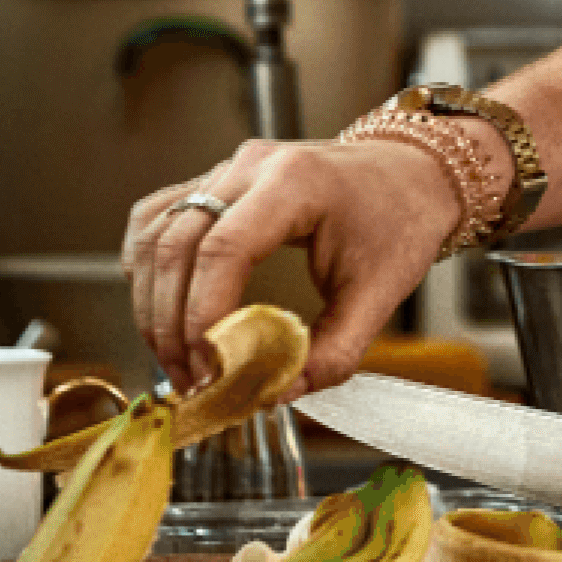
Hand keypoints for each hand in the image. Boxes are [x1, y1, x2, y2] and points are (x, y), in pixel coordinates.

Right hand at [121, 131, 463, 394]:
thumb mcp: (381, 293)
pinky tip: (162, 308)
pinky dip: (148, 268)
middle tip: (189, 378)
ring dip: (153, 302)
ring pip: (155, 234)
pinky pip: (158, 219)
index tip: (208, 366)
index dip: (203, 314)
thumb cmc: (401, 220)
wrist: (412, 173)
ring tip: (177, 357)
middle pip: (176, 245)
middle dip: (171, 322)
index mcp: (296, 183)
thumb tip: (275, 394)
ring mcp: (227, 169)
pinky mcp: (214, 181)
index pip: (223, 249)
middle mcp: (251, 167)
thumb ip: (333, 352)